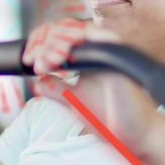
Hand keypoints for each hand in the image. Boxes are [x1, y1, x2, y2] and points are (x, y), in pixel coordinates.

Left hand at [22, 19, 158, 151]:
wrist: (136, 136)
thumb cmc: (111, 119)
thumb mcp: (75, 102)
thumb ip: (57, 90)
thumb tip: (38, 82)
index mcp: (89, 58)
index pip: (61, 37)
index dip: (40, 43)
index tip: (28, 61)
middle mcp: (99, 51)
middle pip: (65, 28)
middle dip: (43, 42)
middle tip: (33, 62)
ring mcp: (110, 52)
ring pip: (78, 29)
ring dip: (56, 42)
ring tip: (44, 64)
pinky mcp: (120, 57)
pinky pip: (100, 37)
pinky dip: (77, 41)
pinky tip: (61, 59)